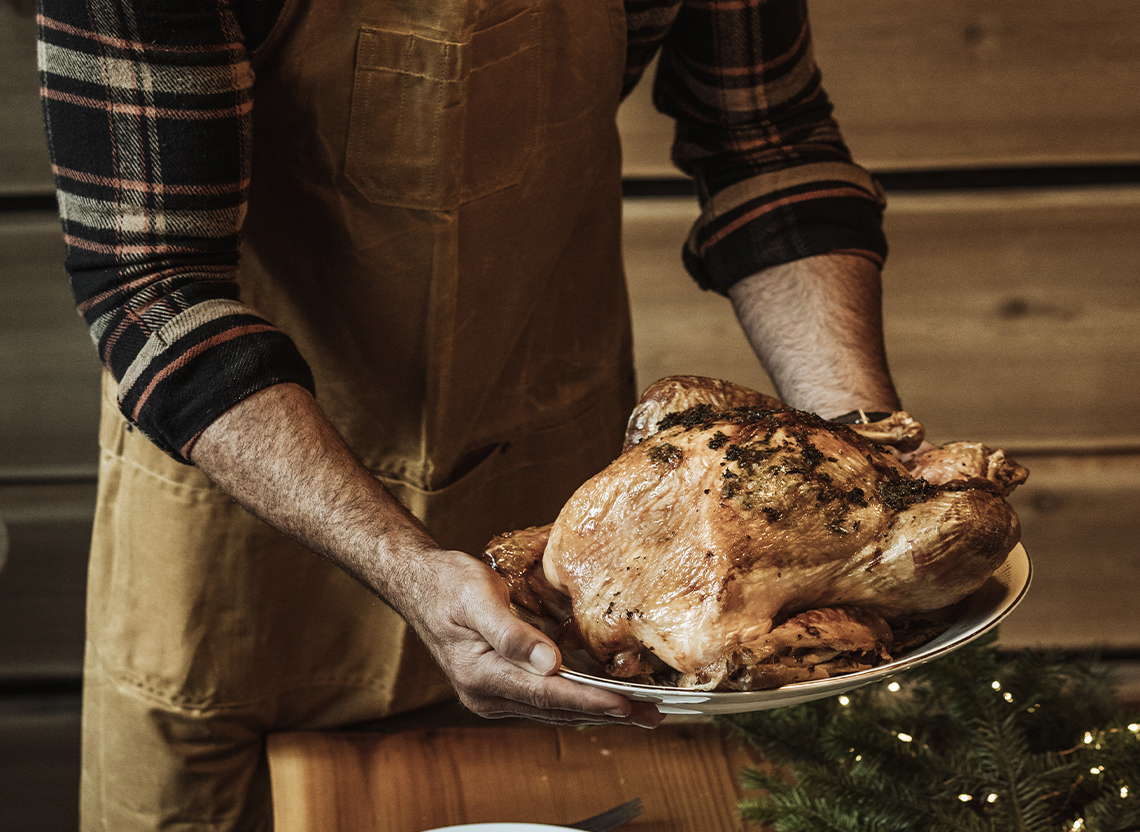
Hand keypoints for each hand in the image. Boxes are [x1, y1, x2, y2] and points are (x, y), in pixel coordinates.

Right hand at [400, 548, 663, 727]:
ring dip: (597, 711)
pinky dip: (578, 700)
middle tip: (652, 715)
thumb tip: (550, 662)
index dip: (591, 702)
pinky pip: (546, 700)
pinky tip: (604, 698)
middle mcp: (488, 695)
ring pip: (555, 710)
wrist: (420, 584)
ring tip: (640, 711)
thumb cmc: (448, 585)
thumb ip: (512, 633)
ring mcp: (494, 695)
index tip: (627, 705)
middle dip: (607, 713)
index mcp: (482, 675)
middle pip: (558, 710)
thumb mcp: (478, 598)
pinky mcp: (501, 687)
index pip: (549, 695)